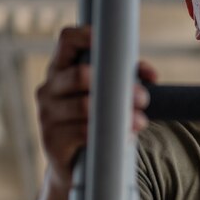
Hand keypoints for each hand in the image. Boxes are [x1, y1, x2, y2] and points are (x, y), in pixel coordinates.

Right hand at [36, 26, 156, 186]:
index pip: (67, 40)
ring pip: (85, 106)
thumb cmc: (95, 120)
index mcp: (61, 70)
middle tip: (144, 98)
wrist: (75, 164)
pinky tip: (127, 136)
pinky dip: (110, 133)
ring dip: (119, 113)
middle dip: (117, 86)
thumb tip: (152, 75)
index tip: (113, 43)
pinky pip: (84, 132)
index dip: (87, 35)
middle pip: (79, 75)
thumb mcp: (107, 96)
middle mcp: (48, 88)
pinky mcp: (52, 140)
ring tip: (142, 121)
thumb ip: (127, 78)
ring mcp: (47, 114)